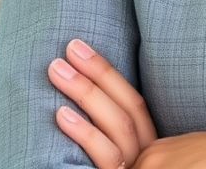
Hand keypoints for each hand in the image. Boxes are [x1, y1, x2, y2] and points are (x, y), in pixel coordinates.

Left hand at [48, 38, 157, 167]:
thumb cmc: (103, 166)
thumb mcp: (114, 147)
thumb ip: (108, 126)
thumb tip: (79, 87)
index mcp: (147, 141)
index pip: (134, 101)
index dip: (107, 72)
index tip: (80, 48)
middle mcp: (147, 153)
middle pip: (130, 105)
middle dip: (100, 72)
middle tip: (70, 48)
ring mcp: (135, 167)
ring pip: (120, 124)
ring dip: (87, 92)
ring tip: (57, 70)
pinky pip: (106, 155)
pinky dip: (85, 132)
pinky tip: (62, 114)